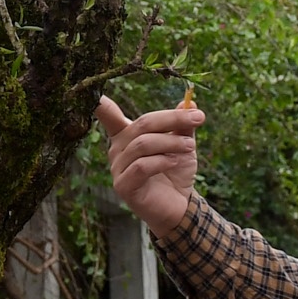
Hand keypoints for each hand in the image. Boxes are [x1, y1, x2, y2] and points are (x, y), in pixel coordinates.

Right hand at [97, 95, 204, 237]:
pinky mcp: (123, 186)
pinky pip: (142, 166)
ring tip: (191, 146)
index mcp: (126, 134)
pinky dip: (162, 161)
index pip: (108, 114)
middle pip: (141, 124)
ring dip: (171, 142)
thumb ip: (182, 124)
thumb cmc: (175, 171)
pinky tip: (175, 162)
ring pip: (143, 144)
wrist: (179, 206)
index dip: (102, 104)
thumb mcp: (182, 143)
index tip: (99, 92)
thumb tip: (190, 102)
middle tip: (197, 118)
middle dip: (172, 119)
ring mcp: (117, 168)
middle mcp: (117, 149)